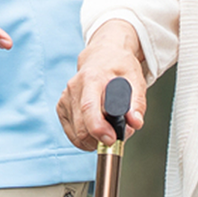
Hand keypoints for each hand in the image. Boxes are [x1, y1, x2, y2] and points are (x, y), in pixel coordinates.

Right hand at [58, 20, 147, 148]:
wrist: (102, 56)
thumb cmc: (120, 68)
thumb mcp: (136, 80)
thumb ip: (137, 103)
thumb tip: (135, 122)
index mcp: (92, 78)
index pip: (89, 107)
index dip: (98, 128)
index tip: (112, 139)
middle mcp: (75, 87)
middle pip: (81, 126)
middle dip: (100, 139)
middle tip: (117, 136)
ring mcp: (66, 96)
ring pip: (76, 133)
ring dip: (94, 140)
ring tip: (109, 129)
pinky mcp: (61, 105)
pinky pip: (71, 133)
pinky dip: (84, 138)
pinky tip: (96, 129)